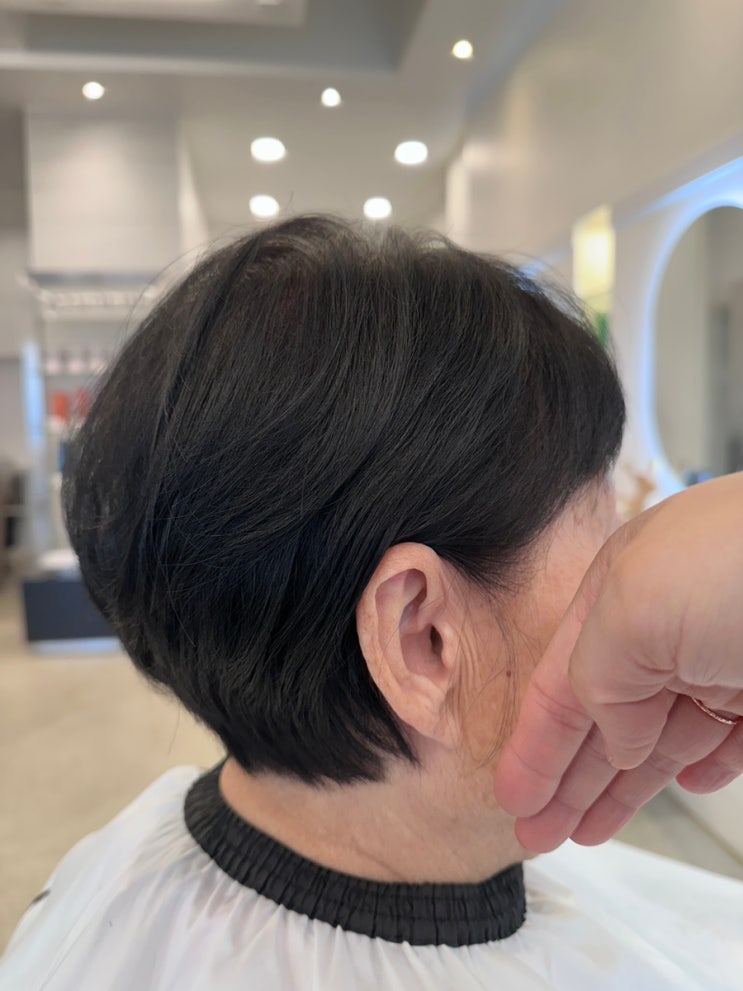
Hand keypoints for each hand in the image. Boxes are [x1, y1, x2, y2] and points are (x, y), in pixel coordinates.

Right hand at [493, 473, 742, 852]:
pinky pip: (728, 737)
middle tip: (538, 832)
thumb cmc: (739, 562)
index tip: (514, 797)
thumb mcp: (630, 612)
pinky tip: (685, 782)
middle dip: (567, 779)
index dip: (534, 747)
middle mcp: (666, 628)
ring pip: (662, 737)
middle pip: (604, 720)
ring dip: (624, 786)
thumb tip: (615, 736)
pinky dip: (704, 764)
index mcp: (619, 596)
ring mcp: (721, 659)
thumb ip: (599, 680)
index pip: (560, 685)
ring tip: (590, 829)